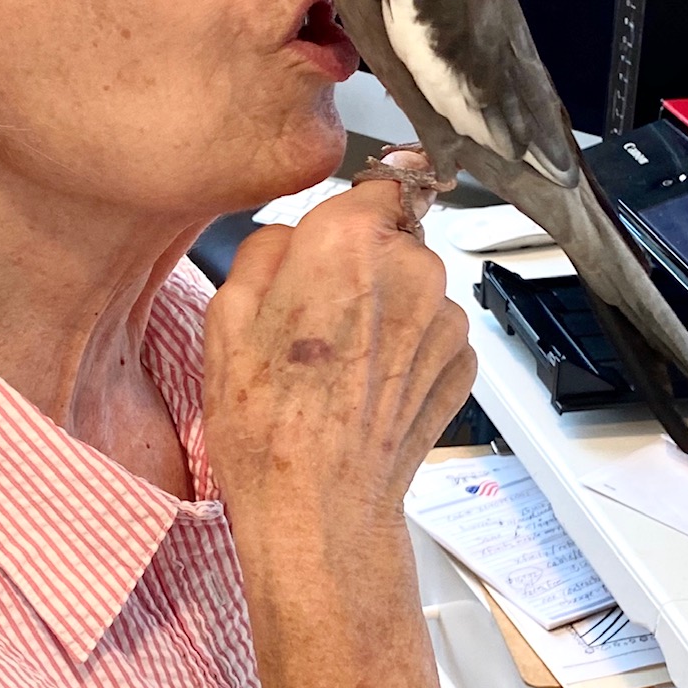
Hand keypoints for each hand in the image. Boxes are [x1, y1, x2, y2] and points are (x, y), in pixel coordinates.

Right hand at [203, 173, 473, 687]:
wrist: (318, 509)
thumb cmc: (266, 420)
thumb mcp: (226, 314)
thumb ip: (266, 247)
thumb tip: (290, 235)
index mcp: (348, 239)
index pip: (374, 178)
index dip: (347, 207)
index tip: (335, 228)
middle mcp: (411, 266)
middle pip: (390, 234)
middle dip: (357, 260)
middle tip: (312, 313)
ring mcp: (444, 317)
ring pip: (412, 282)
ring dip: (384, 303)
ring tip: (336, 358)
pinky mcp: (461, 362)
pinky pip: (431, 328)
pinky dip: (405, 344)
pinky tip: (365, 383)